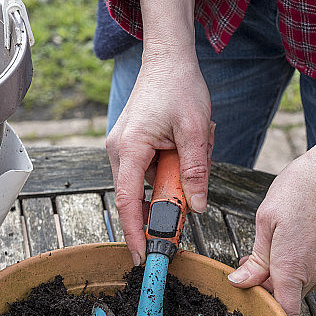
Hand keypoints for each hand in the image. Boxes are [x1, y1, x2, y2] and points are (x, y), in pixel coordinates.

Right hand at [106, 0, 213, 263]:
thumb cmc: (179, 87)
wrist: (168, 59)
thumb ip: (196, 171)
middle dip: (160, 209)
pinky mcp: (131, 146)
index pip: (129, 202)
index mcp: (130, 149)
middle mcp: (119, 151)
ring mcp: (122, 148)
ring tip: (191, 161)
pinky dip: (164, 175)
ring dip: (168, 186)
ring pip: (143, 186)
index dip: (135, 233)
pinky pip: (146, 173)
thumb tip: (197, 207)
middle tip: (185, 214)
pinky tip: (183, 156)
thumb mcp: (195, 131)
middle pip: (135, 197)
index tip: (143, 256)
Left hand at [227, 89, 315, 315]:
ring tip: (276, 241)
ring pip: (305, 279)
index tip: (257, 308)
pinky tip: (301, 233)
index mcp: (292, 267)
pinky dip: (307, 258)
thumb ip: (257, 258)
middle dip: (270, 283)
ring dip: (289, 270)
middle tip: (251, 261)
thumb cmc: (301, 187)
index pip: (286, 312)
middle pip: (291, 293)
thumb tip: (240, 282)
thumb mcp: (266, 219)